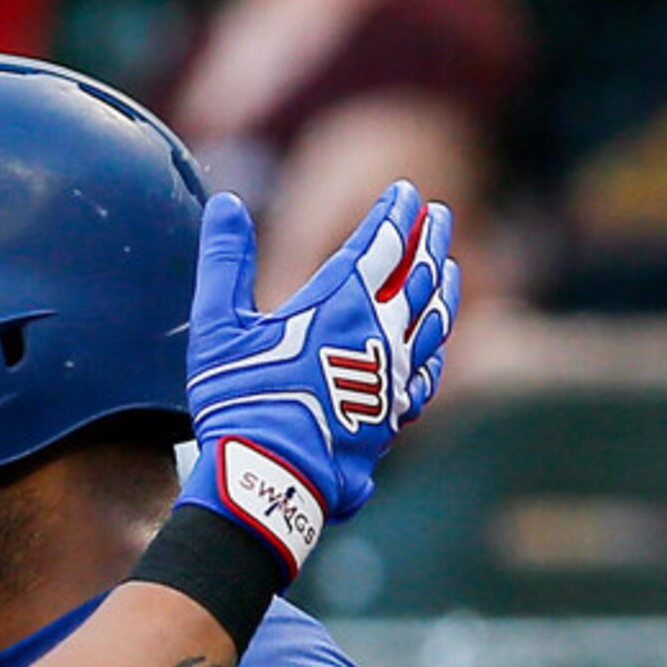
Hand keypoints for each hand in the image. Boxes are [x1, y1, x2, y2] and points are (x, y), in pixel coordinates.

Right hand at [179, 180, 456, 574]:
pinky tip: (434, 341)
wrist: (274, 475)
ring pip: (434, 318)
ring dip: (443, 286)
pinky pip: (428, 368)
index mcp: (339, 302)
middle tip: (438, 215)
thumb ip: (225, 263)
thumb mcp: (219, 327)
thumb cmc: (241, 399)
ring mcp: (394, 373)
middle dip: (430, 239)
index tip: (405, 191)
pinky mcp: (395, 411)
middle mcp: (379, 331)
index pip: (381, 242)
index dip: (395, 213)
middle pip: (419, 273)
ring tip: (447, 267)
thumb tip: (228, 205)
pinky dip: (436, 344)